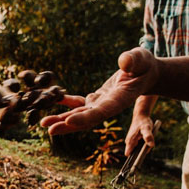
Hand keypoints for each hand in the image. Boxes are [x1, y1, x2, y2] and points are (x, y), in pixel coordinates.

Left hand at [40, 48, 158, 135]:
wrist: (145, 73)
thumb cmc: (145, 64)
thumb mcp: (142, 58)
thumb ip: (133, 60)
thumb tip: (123, 62)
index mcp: (120, 99)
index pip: (101, 111)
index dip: (85, 117)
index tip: (69, 121)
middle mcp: (109, 106)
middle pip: (87, 119)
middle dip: (67, 125)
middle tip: (49, 130)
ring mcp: (101, 104)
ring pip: (80, 115)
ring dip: (62, 119)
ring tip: (43, 123)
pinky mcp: (96, 99)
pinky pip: (78, 103)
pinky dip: (66, 103)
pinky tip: (53, 99)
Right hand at [124, 113, 154, 155]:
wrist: (141, 116)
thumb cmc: (143, 122)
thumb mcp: (147, 128)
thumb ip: (148, 136)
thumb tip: (151, 145)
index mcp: (130, 141)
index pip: (128, 154)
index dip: (133, 158)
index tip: (140, 159)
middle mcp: (129, 143)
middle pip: (136, 153)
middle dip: (143, 151)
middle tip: (148, 143)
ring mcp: (131, 142)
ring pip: (138, 150)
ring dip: (144, 147)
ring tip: (148, 139)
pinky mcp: (134, 141)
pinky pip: (140, 146)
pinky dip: (144, 144)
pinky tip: (146, 139)